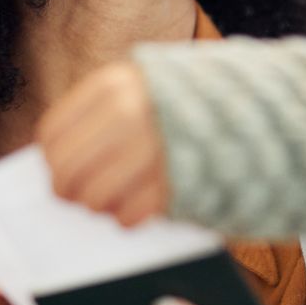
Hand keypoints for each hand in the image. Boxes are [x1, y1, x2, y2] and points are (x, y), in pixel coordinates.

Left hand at [38, 62, 171, 225]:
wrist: (254, 110)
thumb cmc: (186, 103)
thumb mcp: (140, 87)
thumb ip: (101, 115)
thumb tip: (55, 160)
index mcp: (113, 86)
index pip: (53, 134)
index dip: (51, 160)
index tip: (60, 169)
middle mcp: (128, 114)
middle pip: (67, 169)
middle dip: (67, 191)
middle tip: (78, 197)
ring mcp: (152, 148)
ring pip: (94, 196)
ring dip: (98, 206)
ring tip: (113, 201)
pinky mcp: (173, 182)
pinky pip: (128, 214)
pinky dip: (127, 218)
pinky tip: (137, 209)